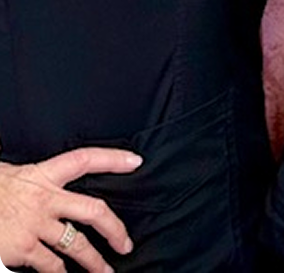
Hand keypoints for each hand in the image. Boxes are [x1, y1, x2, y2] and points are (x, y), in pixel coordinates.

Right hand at [0, 146, 140, 271]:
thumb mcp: (11, 172)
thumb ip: (34, 179)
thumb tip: (45, 178)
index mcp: (44, 175)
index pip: (85, 160)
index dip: (112, 159)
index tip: (136, 161)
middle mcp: (46, 199)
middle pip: (93, 210)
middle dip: (114, 228)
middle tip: (126, 244)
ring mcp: (36, 226)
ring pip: (76, 245)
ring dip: (92, 262)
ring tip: (105, 272)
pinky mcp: (23, 250)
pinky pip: (49, 265)